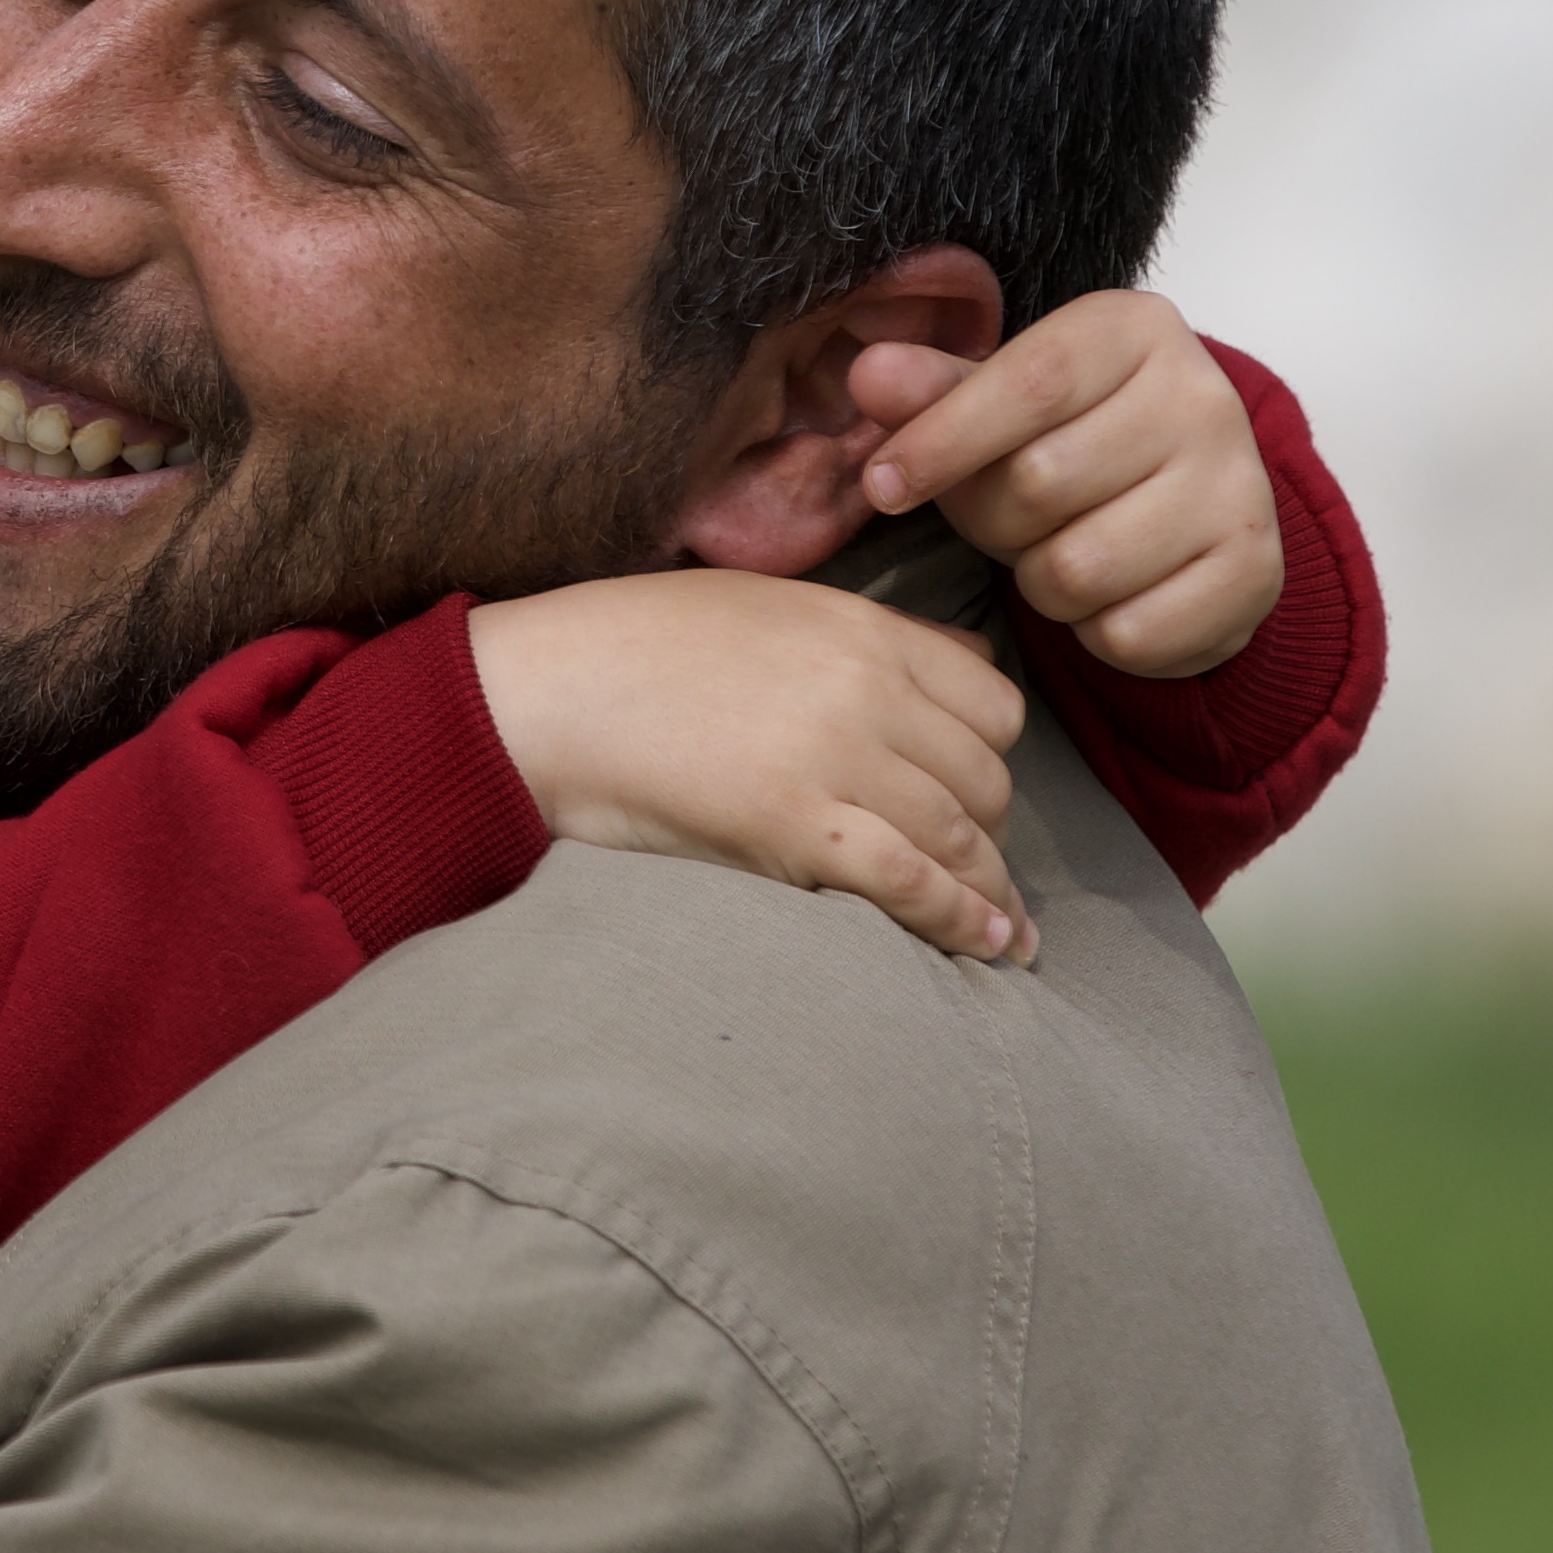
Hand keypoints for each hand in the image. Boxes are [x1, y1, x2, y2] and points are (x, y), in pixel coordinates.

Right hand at [466, 571, 1032, 961]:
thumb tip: (967, 655)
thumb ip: (870, 632)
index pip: (993, 702)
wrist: (544, 692)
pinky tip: (987, 947)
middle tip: (978, 869)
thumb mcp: (768, 605)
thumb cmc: (635, 646)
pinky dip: (961, 920)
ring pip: (959, 834)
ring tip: (1007, 936)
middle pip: (984, 776)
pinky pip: (911, 881)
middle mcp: (866, 688)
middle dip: (989, 830)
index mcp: (862, 628)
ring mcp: (834, 758)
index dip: (993, 758)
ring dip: (991, 890)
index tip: (979, 796)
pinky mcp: (795, 828)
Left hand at [846, 293, 1280, 678]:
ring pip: (1080, 569)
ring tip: (1059, 554)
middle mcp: (1204, 396)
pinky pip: (1129, 633)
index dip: (941, 440)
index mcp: (1136, 329)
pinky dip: (1096, 632)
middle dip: (995, 522)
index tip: (882, 485)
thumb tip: (869, 373)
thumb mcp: (1000, 403)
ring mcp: (1240, 487)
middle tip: (1007, 521)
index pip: (1027, 381)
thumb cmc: (1076, 442)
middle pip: (1041, 482)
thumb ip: (934, 390)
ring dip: (1042, 584)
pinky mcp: (1256, 574)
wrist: (1191, 509)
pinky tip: (1110, 596)